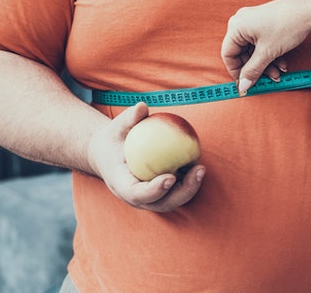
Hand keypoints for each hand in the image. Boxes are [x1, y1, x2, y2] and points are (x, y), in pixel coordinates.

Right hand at [87, 102, 205, 211]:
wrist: (108, 155)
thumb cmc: (113, 139)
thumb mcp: (116, 128)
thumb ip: (128, 119)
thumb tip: (142, 107)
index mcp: (121, 185)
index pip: (137, 194)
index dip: (154, 190)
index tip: (170, 177)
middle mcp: (136, 198)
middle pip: (161, 203)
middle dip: (182, 192)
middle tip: (197, 170)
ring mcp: (149, 199)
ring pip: (172, 200)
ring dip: (190, 188)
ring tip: (201, 168)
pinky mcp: (160, 194)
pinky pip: (177, 191)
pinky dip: (189, 181)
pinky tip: (199, 163)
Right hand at [221, 0, 310, 93]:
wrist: (310, 11)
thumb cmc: (288, 26)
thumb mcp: (268, 52)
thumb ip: (252, 70)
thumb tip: (242, 86)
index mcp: (236, 27)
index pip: (228, 55)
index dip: (236, 71)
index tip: (245, 84)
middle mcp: (242, 22)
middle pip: (242, 53)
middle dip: (256, 68)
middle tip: (268, 79)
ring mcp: (253, 22)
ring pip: (253, 50)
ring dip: (265, 64)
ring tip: (278, 72)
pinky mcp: (264, 23)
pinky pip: (261, 44)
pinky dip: (270, 55)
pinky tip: (281, 63)